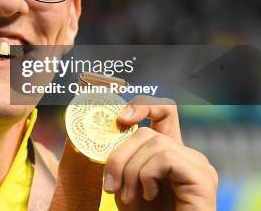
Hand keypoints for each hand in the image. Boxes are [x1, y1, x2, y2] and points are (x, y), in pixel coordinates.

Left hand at [102, 96, 217, 210]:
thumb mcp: (125, 185)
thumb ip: (120, 160)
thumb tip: (100, 134)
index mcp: (170, 154)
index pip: (165, 111)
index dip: (142, 105)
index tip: (120, 119)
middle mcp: (187, 155)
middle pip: (146, 131)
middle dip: (119, 156)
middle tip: (110, 186)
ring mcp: (198, 165)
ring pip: (153, 143)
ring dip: (130, 171)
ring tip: (130, 198)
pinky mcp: (202, 177)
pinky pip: (165, 158)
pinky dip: (147, 176)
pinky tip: (149, 196)